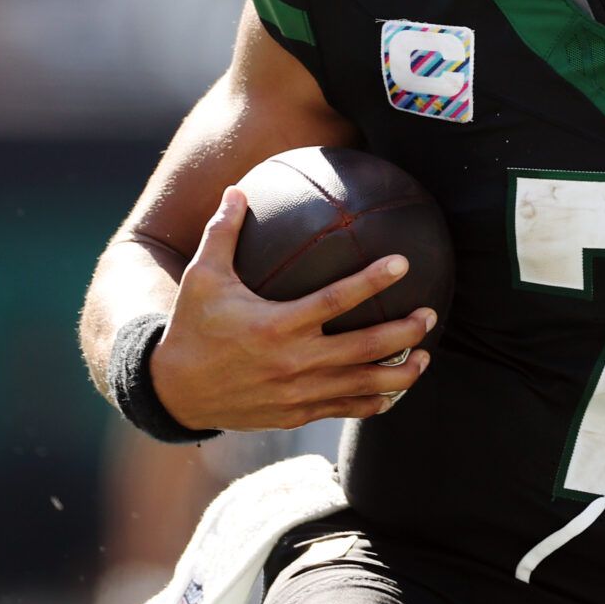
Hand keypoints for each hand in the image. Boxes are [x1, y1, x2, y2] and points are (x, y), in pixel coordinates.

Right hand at [149, 187, 437, 429]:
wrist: (174, 392)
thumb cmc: (192, 327)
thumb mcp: (201, 278)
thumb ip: (223, 233)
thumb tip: (237, 189)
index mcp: (276, 325)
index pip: (336, 300)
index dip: (372, 281)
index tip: (403, 263)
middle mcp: (293, 362)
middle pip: (364, 349)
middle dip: (404, 333)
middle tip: (430, 315)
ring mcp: (298, 393)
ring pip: (362, 386)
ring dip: (400, 374)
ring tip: (426, 357)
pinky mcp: (296, 415)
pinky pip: (344, 410)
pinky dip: (374, 401)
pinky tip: (394, 390)